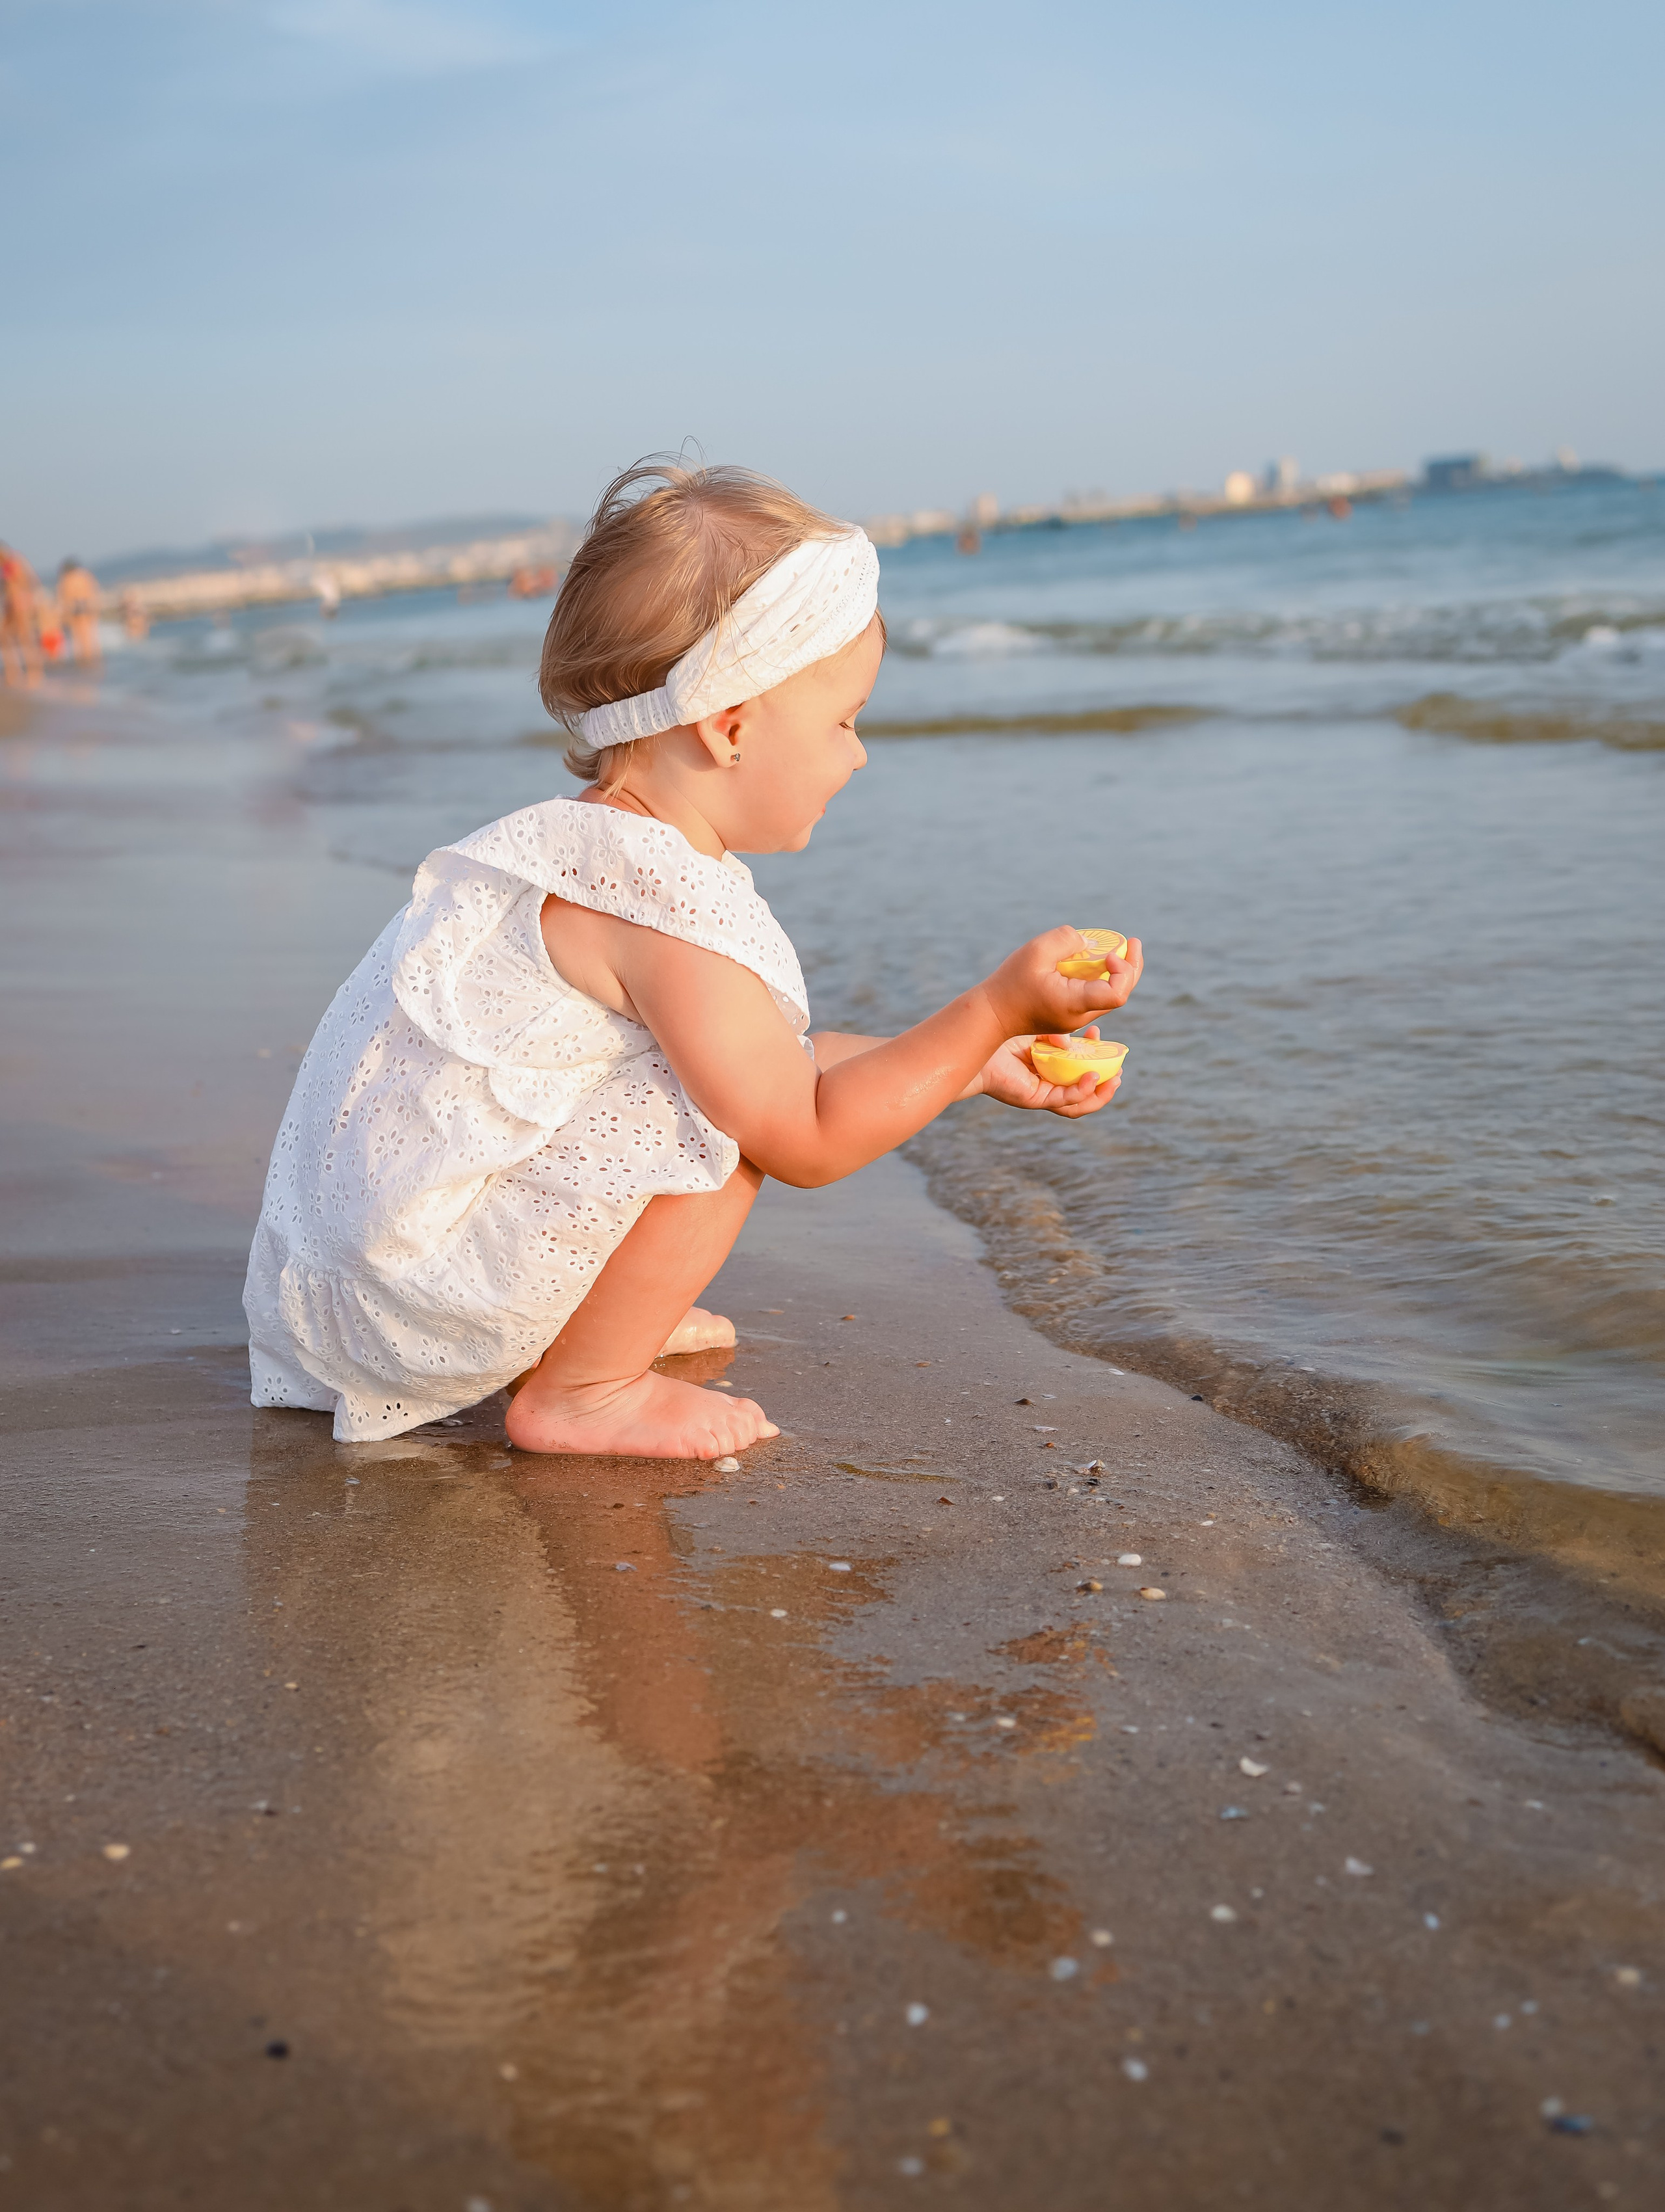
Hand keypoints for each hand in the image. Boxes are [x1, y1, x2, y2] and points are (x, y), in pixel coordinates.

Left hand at [974, 1026, 1121, 1117]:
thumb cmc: (1001, 1036)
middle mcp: (1048, 1083)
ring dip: (1098, 1095)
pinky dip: (1081, 1092)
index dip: (1096, 1057)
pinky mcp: (1034, 1099)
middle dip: (1105, 1084)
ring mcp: (1042, 1093)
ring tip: (1113, 1081)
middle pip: (1083, 1093)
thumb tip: (1073, 1042)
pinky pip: (1064, 1101)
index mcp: (1050, 1066)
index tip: (1101, 1036)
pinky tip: (1092, 1079)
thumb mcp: (1037, 1031)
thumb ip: (1056, 1035)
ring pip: (1077, 1105)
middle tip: (1119, 1070)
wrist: (976, 1045)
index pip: (1080, 1069)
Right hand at [983, 926, 1143, 1039]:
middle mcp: (1080, 1016)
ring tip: (1120, 948)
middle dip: (1132, 968)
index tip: (1108, 953)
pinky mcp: (1070, 1015)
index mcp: (1074, 1004)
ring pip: (1110, 997)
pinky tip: (1100, 960)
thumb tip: (1091, 943)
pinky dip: (1103, 978)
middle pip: (1121, 995)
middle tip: (1134, 942)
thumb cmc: (1010, 982)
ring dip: (1119, 973)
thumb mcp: (1036, 951)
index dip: (1123, 970)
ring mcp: (1076, 1019)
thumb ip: (1066, 939)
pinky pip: (1096, 996)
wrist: (993, 1013)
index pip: (1118, 994)